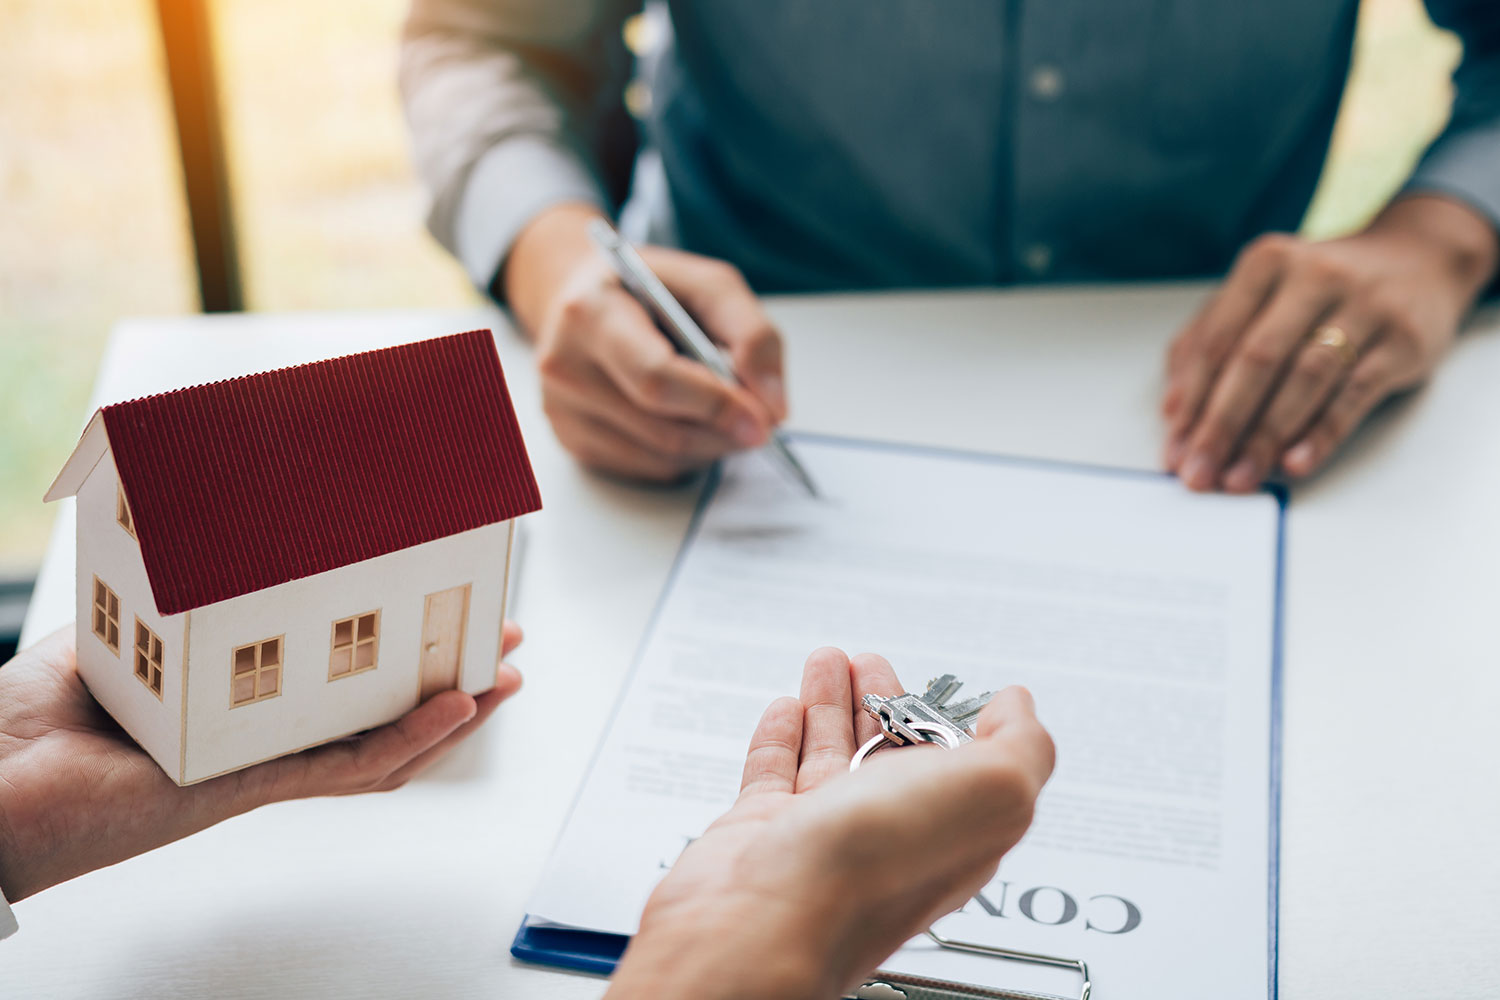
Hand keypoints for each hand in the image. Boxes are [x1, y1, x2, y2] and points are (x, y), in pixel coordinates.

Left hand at [0, 622, 524, 902]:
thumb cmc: (32, 722)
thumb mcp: (127, 630)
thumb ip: (175, 598)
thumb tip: (213, 527)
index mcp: (240, 704)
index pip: (340, 680)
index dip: (400, 653)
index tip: (442, 611)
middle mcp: (261, 739)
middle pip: (379, 712)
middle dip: (448, 680)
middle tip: (499, 646)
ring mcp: (262, 765)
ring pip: (383, 747)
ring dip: (452, 715)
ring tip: (502, 681)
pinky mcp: (250, 786)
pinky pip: (347, 767)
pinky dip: (409, 738)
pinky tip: (453, 709)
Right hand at [504, 203, 787, 481]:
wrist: (582, 299)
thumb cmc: (645, 291)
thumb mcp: (707, 285)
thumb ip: (751, 334)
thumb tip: (772, 406)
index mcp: (592, 313)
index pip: (657, 378)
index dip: (717, 405)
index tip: (764, 420)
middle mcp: (565, 366)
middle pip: (665, 430)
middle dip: (726, 430)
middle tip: (761, 419)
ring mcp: (563, 412)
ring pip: (664, 458)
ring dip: (712, 445)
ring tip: (723, 410)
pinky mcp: (573, 443)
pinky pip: (650, 471)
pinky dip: (687, 455)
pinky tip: (688, 420)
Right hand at [606, 648, 1054, 999]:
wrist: (760, 922)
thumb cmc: (867, 872)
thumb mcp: (990, 792)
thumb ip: (1020, 746)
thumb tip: (1020, 708)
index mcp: (953, 833)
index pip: (965, 769)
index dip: (956, 722)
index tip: (948, 688)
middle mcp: (888, 838)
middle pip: (892, 756)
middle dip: (885, 701)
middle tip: (872, 664)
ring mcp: (822, 837)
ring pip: (831, 756)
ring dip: (830, 703)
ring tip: (828, 662)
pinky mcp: (763, 835)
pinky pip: (773, 774)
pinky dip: (780, 735)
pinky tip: (784, 709)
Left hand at [1162, 194, 1498, 490]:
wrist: (1417, 260)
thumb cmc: (1318, 290)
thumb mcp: (1262, 297)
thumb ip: (1209, 340)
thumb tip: (1172, 409)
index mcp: (1266, 265)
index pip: (1216, 340)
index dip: (1190, 399)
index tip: (1173, 448)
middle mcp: (1314, 277)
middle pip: (1256, 360)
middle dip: (1220, 425)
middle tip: (1198, 472)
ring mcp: (1364, 305)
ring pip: (1304, 377)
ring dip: (1266, 437)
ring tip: (1239, 478)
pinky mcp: (1403, 339)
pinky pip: (1355, 393)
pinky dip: (1321, 433)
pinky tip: (1294, 463)